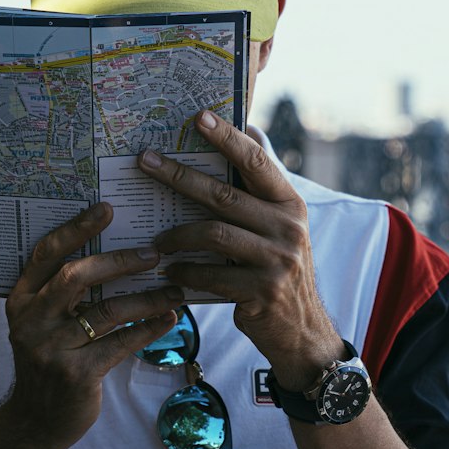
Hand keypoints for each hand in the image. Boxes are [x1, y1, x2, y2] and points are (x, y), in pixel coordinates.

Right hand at [4, 201, 182, 446]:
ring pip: (106, 310)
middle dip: (118, 261)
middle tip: (153, 253)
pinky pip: (120, 342)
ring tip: (175, 289)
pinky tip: (168, 319)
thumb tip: (115, 250)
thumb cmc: (49, 360)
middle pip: (76, 276)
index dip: (76, 229)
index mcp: (21, 299)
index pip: (47, 254)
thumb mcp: (42, 322)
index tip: (106, 209)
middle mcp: (32, 320)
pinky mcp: (76, 374)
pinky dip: (148, 328)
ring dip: (146, 298)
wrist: (36, 422)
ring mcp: (52, 349)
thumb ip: (63, 292)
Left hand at [139, 111, 342, 390]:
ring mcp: (277, 261)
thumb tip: (245, 134)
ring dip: (177, 235)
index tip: (199, 117)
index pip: (257, 162)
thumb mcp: (278, 229)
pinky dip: (185, 272)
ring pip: (213, 235)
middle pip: (223, 195)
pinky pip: (211, 275)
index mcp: (290, 204)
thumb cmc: (278, 269)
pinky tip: (170, 272)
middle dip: (179, 176)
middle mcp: (288, 228)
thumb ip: (259, 194)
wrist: (302, 331)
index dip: (228, 138)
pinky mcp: (261, 292)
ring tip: (157, 239)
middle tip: (146, 161)